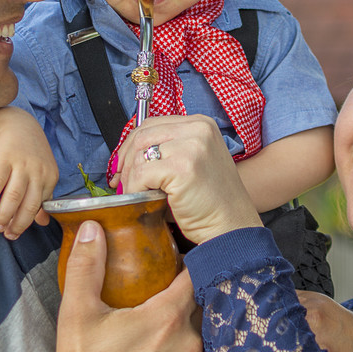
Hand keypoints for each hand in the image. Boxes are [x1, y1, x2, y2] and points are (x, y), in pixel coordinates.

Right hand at [0, 106, 58, 238]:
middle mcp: (39, 171)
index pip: (39, 206)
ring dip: (4, 214)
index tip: (14, 233)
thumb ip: (42, 196)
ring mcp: (22, 163)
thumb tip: (43, 222)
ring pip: (14, 196)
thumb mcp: (41, 173)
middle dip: (17, 223)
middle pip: (29, 204)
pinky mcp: (5, 156)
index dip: (27, 223)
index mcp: (50, 177)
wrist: (16, 123)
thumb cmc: (29, 153)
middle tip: (5, 234)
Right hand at [17, 221, 207, 351]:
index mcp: (166, 317)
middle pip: (198, 309)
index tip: (178, 264)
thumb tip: (91, 229)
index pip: (193, 276)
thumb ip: (87, 266)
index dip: (187, 267)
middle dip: (183, 305)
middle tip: (159, 306)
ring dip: (184, 339)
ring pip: (200, 343)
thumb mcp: (78, 313)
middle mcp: (189, 344)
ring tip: (159, 342)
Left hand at [116, 115, 261, 244]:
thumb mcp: (192, 163)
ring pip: (139, 154)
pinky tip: (141, 199)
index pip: (152, 124)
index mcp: (201, 124)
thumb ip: (168, 150)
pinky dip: (134, 189)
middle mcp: (198, 129)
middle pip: (142, 135)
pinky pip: (142, 174)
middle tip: (121, 182)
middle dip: (126, 161)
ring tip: (134, 193)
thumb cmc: (211, 202)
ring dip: (130, 178)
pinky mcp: (183, 167)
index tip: (123, 166)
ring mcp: (191, 146)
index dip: (131, 145)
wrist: (231, 227)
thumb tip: (128, 155)